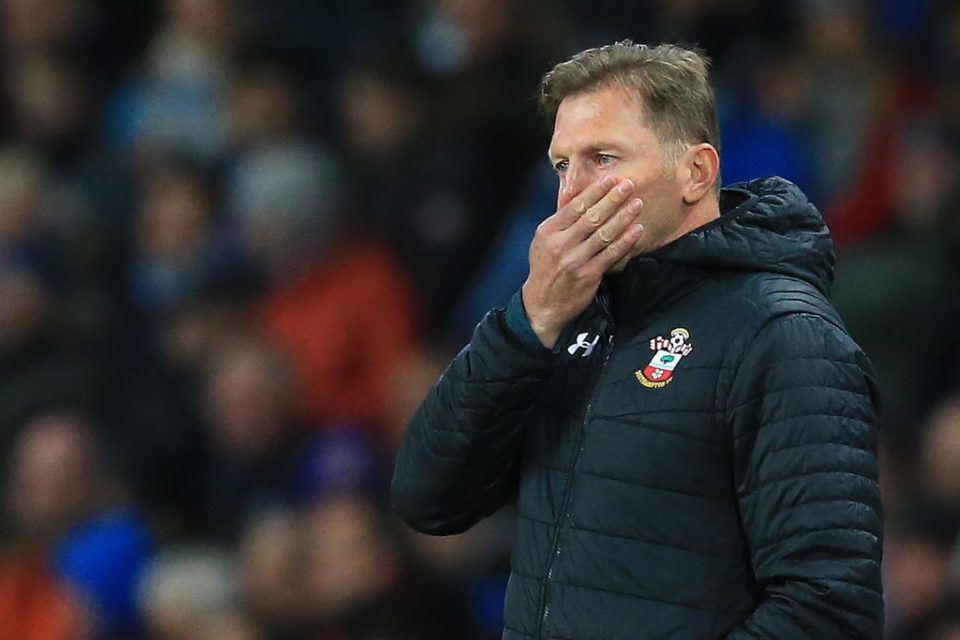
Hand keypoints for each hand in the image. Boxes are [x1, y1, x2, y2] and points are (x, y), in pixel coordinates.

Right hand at [521, 177, 644, 347]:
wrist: (543, 303)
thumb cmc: (545, 267)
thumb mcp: (544, 240)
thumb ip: (561, 217)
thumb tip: (574, 190)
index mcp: (549, 231)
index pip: (576, 206)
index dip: (595, 191)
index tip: (611, 179)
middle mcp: (561, 244)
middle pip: (592, 217)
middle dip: (613, 199)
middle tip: (629, 185)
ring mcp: (575, 260)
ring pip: (604, 233)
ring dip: (624, 217)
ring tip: (637, 203)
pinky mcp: (588, 275)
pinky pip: (611, 253)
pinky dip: (626, 240)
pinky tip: (637, 230)